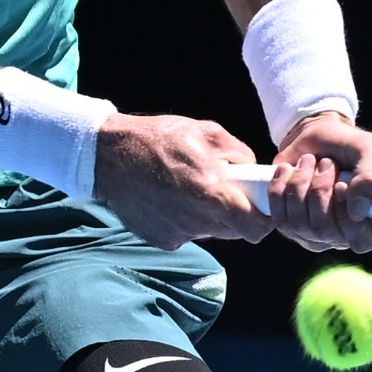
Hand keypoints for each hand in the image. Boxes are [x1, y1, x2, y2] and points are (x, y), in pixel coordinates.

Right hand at [90, 110, 273, 250]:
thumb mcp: (207, 132)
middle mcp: (196, 221)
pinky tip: (168, 198)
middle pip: (234, 231)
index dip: (263, 220)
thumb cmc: (158, 138)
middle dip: (234, 213)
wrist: (108, 155)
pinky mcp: (160, 239)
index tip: (257, 206)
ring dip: (207, 215)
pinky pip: (185, 233)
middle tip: (219, 189)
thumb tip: (251, 172)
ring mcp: (176, 234)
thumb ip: (240, 153)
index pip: (256, 228)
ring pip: (209, 232)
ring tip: (187, 189)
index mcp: (211, 194)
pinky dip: (183, 219)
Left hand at [265, 110, 371, 254]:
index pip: (361, 239)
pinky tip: (288, 170)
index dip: (345, 213)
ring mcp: (320, 235)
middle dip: (320, 191)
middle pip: (325, 231)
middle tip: (326, 162)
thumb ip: (371, 177)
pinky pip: (280, 219)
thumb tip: (357, 213)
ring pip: (300, 225)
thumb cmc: (347, 145)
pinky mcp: (293, 228)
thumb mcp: (368, 148)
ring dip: (300, 187)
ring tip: (309, 161)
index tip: (341, 183)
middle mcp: (349, 235)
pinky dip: (280, 190)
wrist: (315, 137)